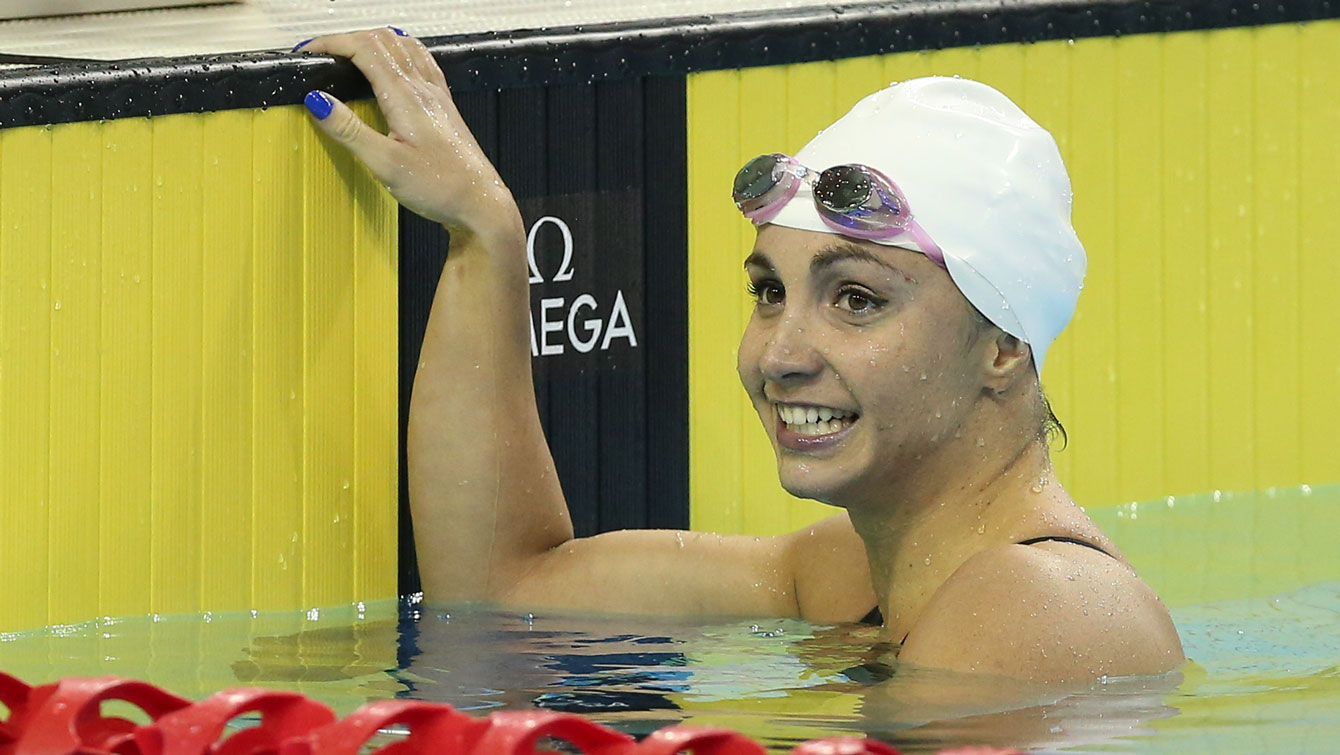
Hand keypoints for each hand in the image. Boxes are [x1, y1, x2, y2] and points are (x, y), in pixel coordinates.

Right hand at [298, 28, 520, 240]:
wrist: (481, 203)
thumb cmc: (441, 188)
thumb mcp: (386, 164)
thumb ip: (350, 131)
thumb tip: (317, 100)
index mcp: (406, 97)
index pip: (364, 48)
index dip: (332, 42)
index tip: (308, 51)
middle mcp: (424, 88)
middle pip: (384, 40)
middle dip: (348, 38)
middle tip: (323, 52)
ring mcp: (437, 95)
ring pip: (405, 46)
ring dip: (374, 40)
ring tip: (350, 51)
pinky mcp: (445, 107)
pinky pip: (423, 62)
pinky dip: (401, 51)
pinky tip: (397, 62)